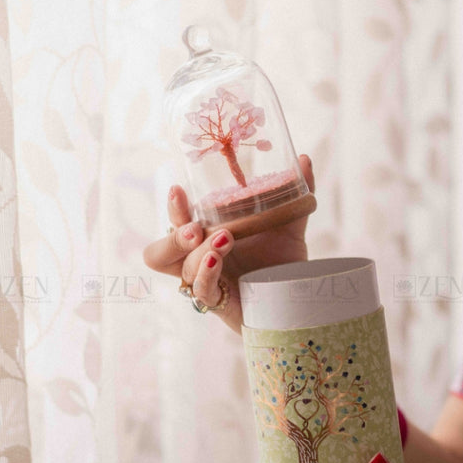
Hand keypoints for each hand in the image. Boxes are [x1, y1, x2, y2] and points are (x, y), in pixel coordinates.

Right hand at [143, 154, 314, 332]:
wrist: (297, 300)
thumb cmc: (280, 264)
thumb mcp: (288, 226)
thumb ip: (293, 195)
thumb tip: (304, 159)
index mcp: (206, 238)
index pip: (176, 222)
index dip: (173, 207)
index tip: (179, 189)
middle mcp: (198, 261)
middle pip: (158, 253)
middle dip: (172, 236)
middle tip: (194, 227)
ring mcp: (206, 283)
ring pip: (181, 269)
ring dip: (199, 252)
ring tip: (224, 239)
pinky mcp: (218, 303)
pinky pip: (201, 290)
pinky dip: (206, 274)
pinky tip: (217, 260)